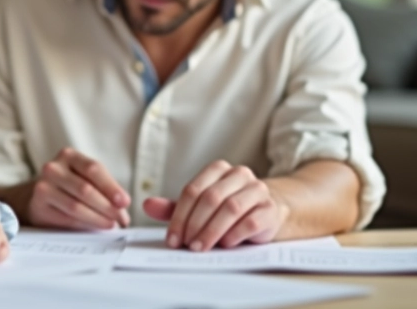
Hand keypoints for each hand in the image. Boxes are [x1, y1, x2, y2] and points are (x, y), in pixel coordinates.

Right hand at [28, 147, 130, 229]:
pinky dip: (84, 225)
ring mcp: (43, 187)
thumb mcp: (85, 177)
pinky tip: (94, 227)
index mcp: (68, 156)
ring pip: (76, 206)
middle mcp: (53, 168)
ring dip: (97, 218)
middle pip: (85, 189)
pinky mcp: (38, 207)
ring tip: (110, 224)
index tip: (125, 202)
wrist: (40, 196)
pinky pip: (66, 219)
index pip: (93, 169)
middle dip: (107, 206)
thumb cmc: (70, 186)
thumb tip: (123, 205)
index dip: (111, 187)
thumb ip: (104, 188)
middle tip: (121, 218)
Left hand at [143, 160, 288, 250]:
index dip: (179, 216)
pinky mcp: (270, 209)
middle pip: (210, 198)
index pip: (192, 190)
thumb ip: (175, 207)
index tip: (172, 239)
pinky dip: (235, 234)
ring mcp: (257, 190)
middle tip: (186, 245)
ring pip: (231, 208)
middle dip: (194, 224)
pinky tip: (225, 244)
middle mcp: (239, 174)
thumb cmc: (227, 209)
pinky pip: (251, 221)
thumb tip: (147, 205)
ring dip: (212, 231)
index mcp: (218, 169)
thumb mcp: (200, 206)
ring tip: (200, 247)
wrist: (267, 213)